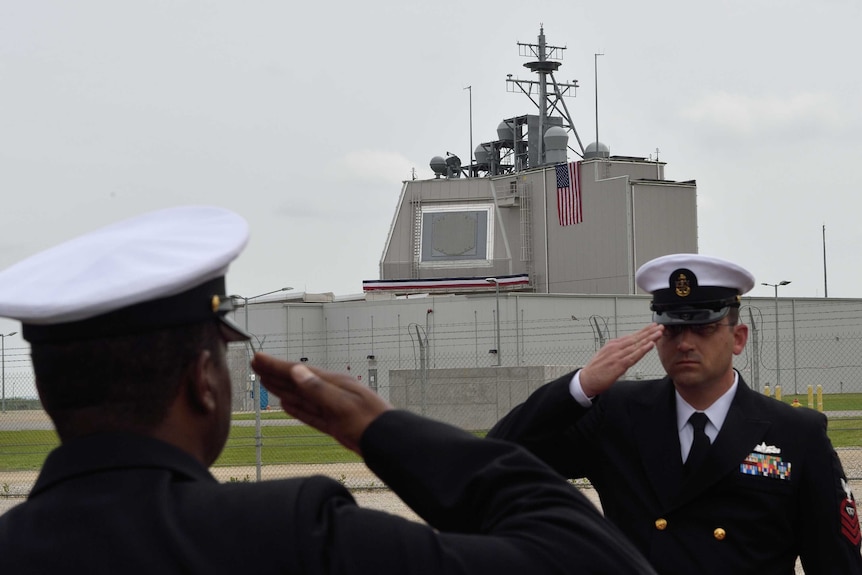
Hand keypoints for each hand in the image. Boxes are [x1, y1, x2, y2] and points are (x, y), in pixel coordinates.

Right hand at [251, 353, 392, 454]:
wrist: (389, 443)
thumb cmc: (371, 423)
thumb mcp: (342, 405)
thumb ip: (319, 389)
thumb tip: (297, 371)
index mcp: (334, 383)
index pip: (299, 372)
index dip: (276, 366)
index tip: (257, 358)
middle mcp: (332, 392)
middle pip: (298, 381)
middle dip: (275, 373)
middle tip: (256, 365)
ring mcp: (333, 408)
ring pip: (301, 396)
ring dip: (282, 388)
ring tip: (266, 381)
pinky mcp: (334, 424)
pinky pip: (310, 413)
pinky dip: (296, 408)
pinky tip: (287, 405)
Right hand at [579, 323, 662, 396]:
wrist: (586, 380)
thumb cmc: (595, 370)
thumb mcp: (605, 355)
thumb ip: (616, 350)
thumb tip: (625, 348)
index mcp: (612, 345)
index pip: (631, 336)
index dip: (643, 331)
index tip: (652, 327)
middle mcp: (616, 348)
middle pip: (636, 338)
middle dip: (649, 332)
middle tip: (660, 326)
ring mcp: (618, 355)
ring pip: (637, 345)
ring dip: (649, 338)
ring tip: (659, 333)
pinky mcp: (619, 364)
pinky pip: (634, 356)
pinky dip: (643, 349)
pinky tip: (650, 345)